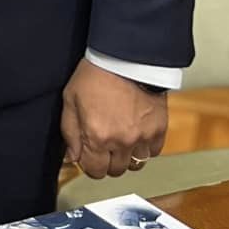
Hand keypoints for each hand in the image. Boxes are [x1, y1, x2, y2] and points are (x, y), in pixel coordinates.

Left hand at [61, 59, 167, 180]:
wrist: (126, 58)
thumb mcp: (70, 100)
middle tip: (104, 145)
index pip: (94, 171)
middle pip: (114, 171)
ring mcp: (142, 137)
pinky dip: (144, 147)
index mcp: (96, 136)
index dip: (89, 164)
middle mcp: (121, 142)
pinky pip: (153, 152)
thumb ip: (70, 133)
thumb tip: (73, 156)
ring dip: (126, 156)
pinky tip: (136, 133)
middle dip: (106, 161)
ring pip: (135, 165)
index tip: (89, 155)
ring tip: (121, 139)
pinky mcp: (159, 129)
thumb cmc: (96, 74)